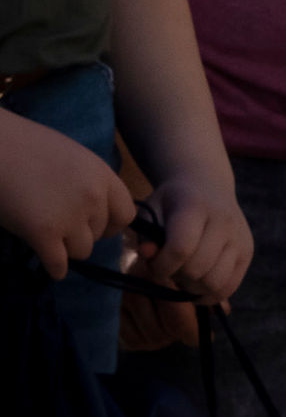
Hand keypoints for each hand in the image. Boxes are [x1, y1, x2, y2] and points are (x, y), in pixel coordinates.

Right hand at [0, 105, 131, 281]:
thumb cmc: (28, 147)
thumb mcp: (73, 159)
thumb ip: (88, 183)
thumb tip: (93, 207)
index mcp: (103, 176)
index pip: (127, 213)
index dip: (112, 224)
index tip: (96, 226)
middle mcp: (94, 197)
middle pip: (101, 233)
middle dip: (85, 235)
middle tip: (65, 231)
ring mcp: (70, 217)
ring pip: (83, 251)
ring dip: (69, 250)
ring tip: (52, 242)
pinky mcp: (44, 234)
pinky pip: (59, 264)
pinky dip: (56, 268)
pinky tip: (51, 266)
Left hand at [138, 175, 251, 305]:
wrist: (208, 186)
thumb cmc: (172, 204)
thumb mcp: (152, 211)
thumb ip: (146, 235)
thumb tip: (148, 254)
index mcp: (198, 207)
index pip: (181, 249)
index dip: (161, 265)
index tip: (154, 263)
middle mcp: (225, 222)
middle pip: (197, 269)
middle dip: (176, 276)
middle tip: (170, 266)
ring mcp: (240, 238)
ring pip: (215, 283)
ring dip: (193, 286)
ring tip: (185, 273)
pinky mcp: (247, 252)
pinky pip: (229, 287)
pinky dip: (210, 293)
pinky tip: (198, 281)